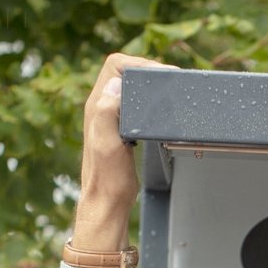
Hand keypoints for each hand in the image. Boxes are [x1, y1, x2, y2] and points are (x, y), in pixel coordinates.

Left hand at [73, 53, 166, 252]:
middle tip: (169, 80)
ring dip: (148, 84)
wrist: (107, 204)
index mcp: (98, 106)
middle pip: (123, 71)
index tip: (160, 74)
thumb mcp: (107, 145)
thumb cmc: (108, 180)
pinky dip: (148, 101)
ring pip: (129, 87)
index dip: (139, 63)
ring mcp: (111, 118)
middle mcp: (102, 108)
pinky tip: (158, 112)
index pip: (115, 66)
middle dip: (147, 69)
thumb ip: (107, 113)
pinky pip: (133, 104)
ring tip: (167, 91)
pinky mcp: (121, 130)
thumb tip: (114, 85)